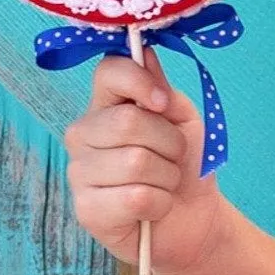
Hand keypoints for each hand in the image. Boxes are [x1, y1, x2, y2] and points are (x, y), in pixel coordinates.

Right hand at [63, 49, 224, 273]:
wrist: (194, 219)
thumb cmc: (185, 166)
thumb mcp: (184, 121)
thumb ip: (164, 91)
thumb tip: (146, 55)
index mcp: (105, 106)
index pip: (107, 72)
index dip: (139, 81)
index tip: (164, 103)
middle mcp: (83, 135)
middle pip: (126, 121)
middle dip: (168, 141)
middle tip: (174, 157)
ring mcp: (79, 173)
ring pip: (135, 162)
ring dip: (167, 176)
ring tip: (164, 183)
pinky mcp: (87, 211)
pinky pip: (137, 197)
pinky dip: (160, 203)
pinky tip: (154, 208)